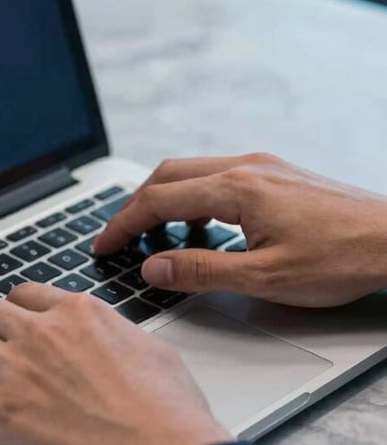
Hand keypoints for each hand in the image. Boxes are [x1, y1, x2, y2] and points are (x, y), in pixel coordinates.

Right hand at [94, 153, 386, 307]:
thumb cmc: (342, 259)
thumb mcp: (266, 278)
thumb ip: (203, 271)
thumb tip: (154, 266)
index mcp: (237, 189)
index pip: (158, 200)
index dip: (123, 225)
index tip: (103, 246)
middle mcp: (245, 167)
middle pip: (168, 175)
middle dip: (136, 206)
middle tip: (119, 238)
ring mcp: (262, 167)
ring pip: (192, 172)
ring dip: (164, 200)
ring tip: (154, 237)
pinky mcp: (276, 174)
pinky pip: (217, 176)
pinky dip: (193, 198)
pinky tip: (202, 227)